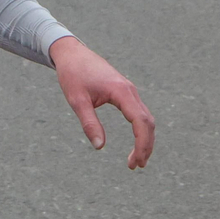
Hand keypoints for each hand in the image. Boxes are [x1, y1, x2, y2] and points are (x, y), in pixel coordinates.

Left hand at [50, 36, 154, 169]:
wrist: (71, 53)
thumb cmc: (72, 74)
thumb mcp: (77, 100)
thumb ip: (89, 122)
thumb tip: (99, 147)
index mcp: (121, 91)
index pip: (140, 122)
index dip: (142, 144)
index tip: (136, 161)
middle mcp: (130, 91)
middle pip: (148, 122)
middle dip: (145, 146)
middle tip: (135, 166)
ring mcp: (129, 91)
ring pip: (146, 118)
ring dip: (145, 139)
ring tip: (136, 159)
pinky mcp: (125, 92)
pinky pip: (139, 113)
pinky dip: (141, 129)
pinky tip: (136, 142)